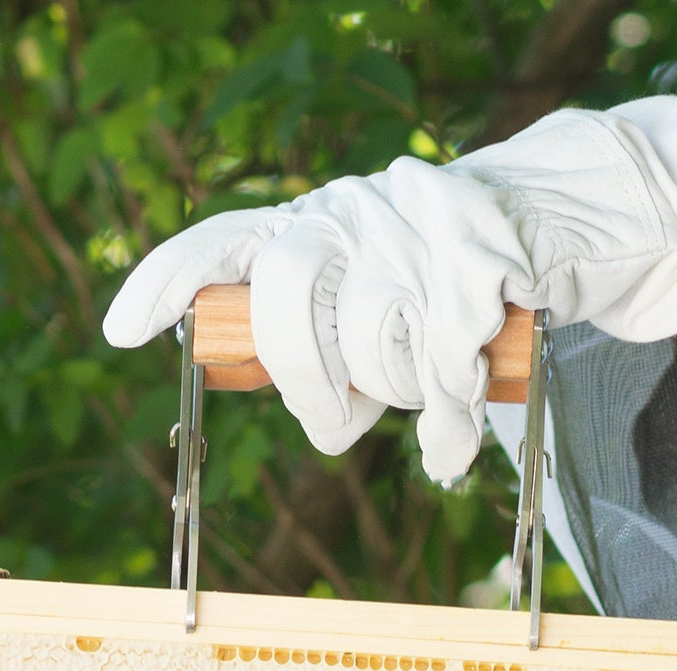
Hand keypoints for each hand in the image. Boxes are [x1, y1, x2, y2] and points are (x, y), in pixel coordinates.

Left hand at [102, 111, 671, 480]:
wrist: (559, 217)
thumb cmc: (453, 278)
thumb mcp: (377, 288)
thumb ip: (328, 327)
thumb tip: (302, 402)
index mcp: (318, 219)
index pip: (226, 240)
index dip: (167, 282)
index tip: (117, 331)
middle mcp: (353, 210)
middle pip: (286, 297)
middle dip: (303, 379)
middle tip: (335, 424)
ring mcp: (413, 227)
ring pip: (370, 336)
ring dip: (392, 394)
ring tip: (418, 402)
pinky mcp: (477, 255)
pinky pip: (443, 364)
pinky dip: (443, 425)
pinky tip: (446, 454)